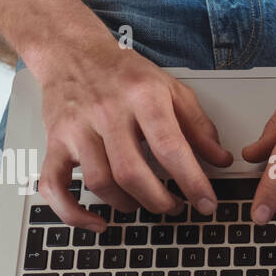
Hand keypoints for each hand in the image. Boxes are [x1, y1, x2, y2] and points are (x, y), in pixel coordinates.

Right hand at [29, 31, 233, 230]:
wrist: (72, 52)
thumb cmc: (124, 74)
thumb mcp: (171, 89)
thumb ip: (198, 126)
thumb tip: (221, 161)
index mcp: (142, 97)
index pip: (170, 147)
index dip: (192, 181)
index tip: (206, 203)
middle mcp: (107, 112)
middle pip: (132, 172)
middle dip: (160, 200)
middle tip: (176, 207)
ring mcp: (76, 129)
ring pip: (100, 182)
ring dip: (127, 205)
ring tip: (144, 204)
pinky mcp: (54, 142)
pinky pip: (54, 186)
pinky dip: (73, 213)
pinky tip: (98, 223)